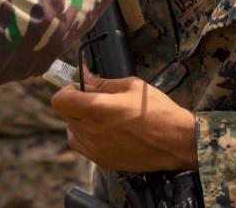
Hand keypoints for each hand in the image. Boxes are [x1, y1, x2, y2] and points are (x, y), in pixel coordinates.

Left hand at [51, 70, 197, 172]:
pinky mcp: (103, 162)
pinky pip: (83, 147)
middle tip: (95, 100)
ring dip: (80, 122)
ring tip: (101, 117)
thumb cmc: (156, 110)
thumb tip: (84, 74)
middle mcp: (91, 131)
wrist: (176, 141)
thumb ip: (102, 82)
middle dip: (76, 104)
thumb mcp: (130, 86)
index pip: (59, 100)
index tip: (79, 88)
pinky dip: (87, 138)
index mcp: (95, 108)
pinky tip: (104, 132)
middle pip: (66, 115)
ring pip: (73, 132)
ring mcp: (95, 149)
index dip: (67, 91)